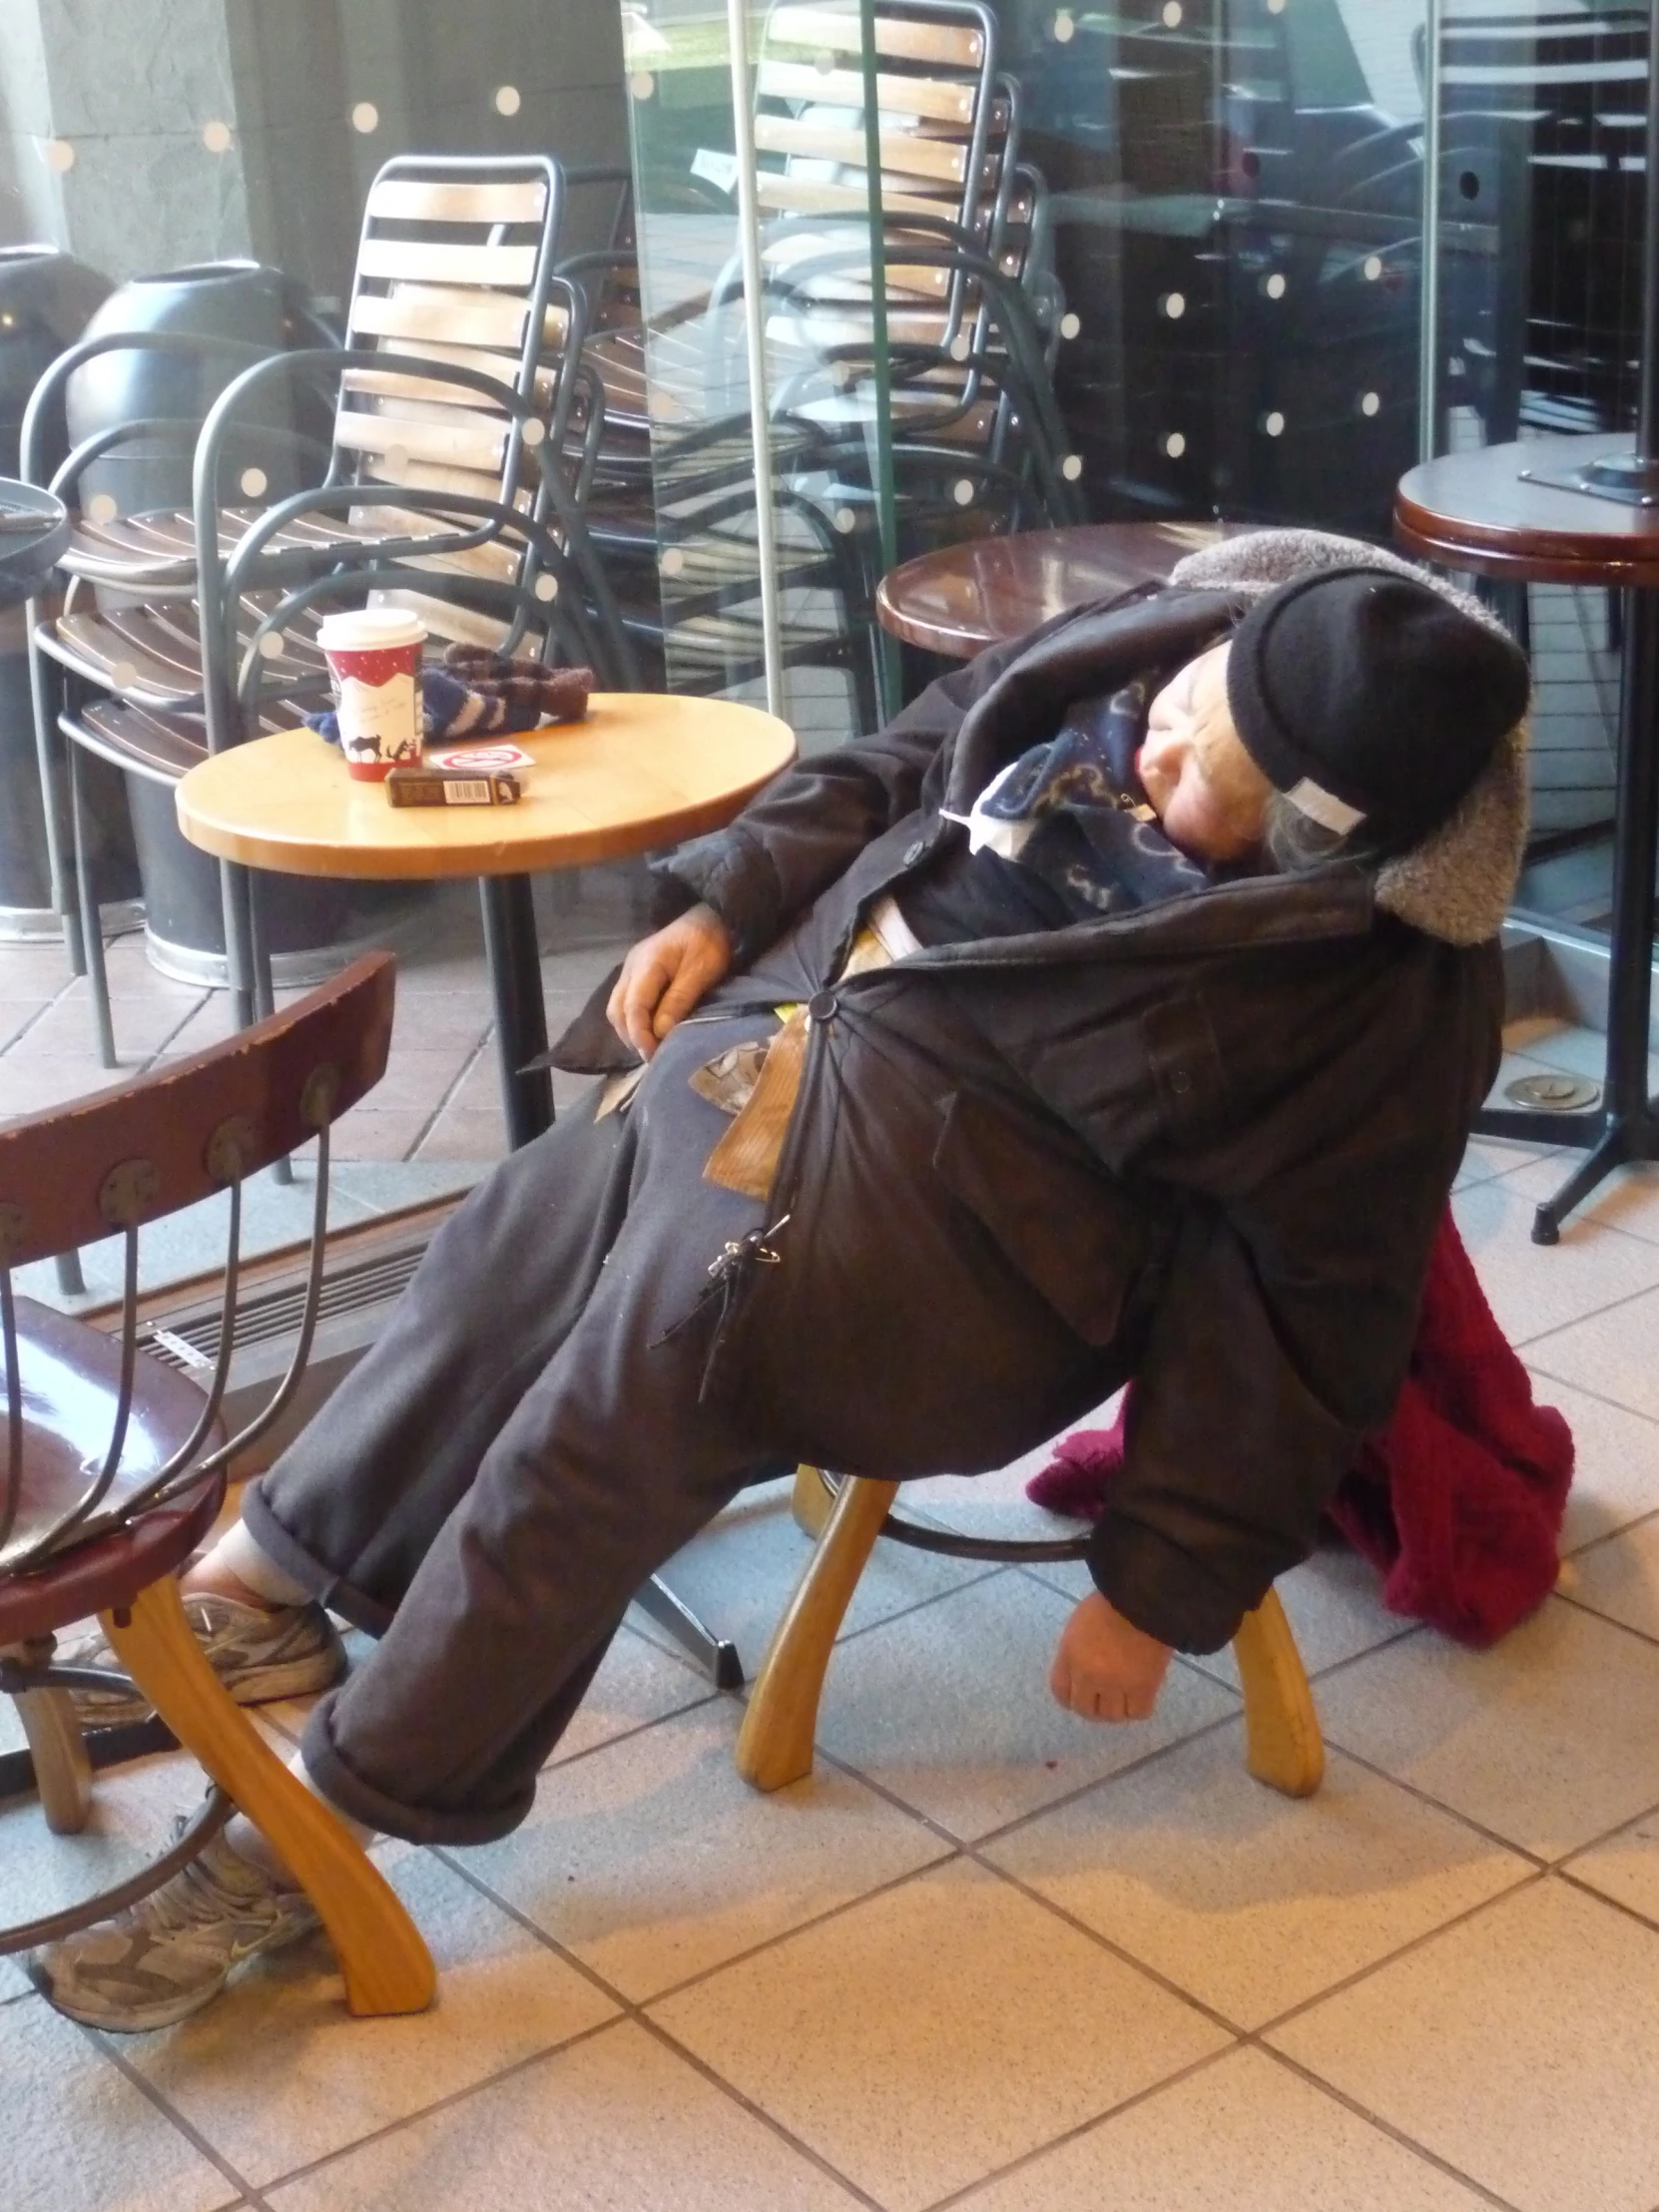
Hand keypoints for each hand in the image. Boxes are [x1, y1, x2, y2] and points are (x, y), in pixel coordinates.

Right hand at [607, 904, 733, 1059]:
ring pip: (617, 1007)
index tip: (653, 1055)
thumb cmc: (710, 943)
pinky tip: (648, 1031)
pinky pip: (625, 1001)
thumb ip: (678, 1001)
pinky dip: (632, 1020)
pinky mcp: (638, 972)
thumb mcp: (700, 972)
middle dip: (631, 1036)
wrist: (713, 916)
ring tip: (649, 1047)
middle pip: (617, 1009)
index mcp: (647, 964)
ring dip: (629, 1030)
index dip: (640, 1035)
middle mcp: (631, 967)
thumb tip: (659, 1032)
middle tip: (652, 1056)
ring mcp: (631, 968)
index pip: (633, 1007)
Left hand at [1049, 1591, 1172, 1722]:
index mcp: (1069, 1655)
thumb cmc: (1109, 1601)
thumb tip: (1083, 1669)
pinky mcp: (1143, 1688)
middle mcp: (1087, 1675)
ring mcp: (1115, 1684)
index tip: (1081, 1696)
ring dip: (1117, 1710)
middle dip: (1093, 1707)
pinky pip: (1138, 1712)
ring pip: (1111, 1715)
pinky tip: (1141, 1696)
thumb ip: (1077, 1649)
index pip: (1060, 1691)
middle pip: (1085, 1709)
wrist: (1141, 1598)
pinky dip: (1139, 1708)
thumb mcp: (1080, 1622)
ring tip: (1125, 1699)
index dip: (1070, 1698)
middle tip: (1105, 1700)